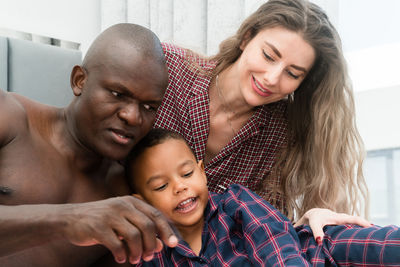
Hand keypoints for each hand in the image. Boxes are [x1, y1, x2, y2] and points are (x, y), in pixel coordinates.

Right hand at [58, 196, 177, 263]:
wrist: (70, 218)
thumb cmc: (102, 221)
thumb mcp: (123, 221)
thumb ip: (141, 230)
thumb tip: (160, 244)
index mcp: (131, 201)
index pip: (156, 215)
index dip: (167, 230)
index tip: (173, 244)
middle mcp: (123, 205)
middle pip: (148, 226)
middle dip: (152, 244)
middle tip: (149, 256)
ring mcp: (110, 215)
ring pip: (134, 236)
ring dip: (138, 252)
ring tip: (135, 259)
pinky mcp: (98, 227)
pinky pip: (116, 244)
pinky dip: (122, 254)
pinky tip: (120, 258)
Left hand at [293, 208, 371, 243]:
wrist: (313, 214)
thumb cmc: (314, 219)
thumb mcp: (313, 224)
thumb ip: (316, 232)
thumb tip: (320, 241)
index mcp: (337, 217)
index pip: (352, 219)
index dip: (361, 222)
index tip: (370, 226)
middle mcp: (342, 218)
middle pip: (356, 220)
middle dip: (365, 224)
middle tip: (376, 230)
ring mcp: (343, 220)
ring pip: (354, 222)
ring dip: (363, 226)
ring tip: (373, 233)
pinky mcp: (342, 223)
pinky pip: (352, 225)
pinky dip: (358, 227)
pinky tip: (364, 234)